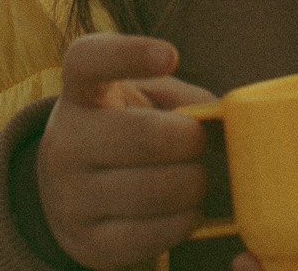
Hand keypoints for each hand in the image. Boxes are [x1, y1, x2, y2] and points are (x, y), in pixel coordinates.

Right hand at [37, 33, 217, 270]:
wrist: (72, 191)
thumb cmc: (127, 130)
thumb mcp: (148, 101)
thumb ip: (188, 102)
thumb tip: (232, 122)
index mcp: (80, 92)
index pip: (89, 60)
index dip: (129, 54)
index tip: (170, 55)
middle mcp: (64, 141)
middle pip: (143, 137)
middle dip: (190, 141)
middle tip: (198, 143)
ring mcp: (68, 196)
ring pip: (153, 191)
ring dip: (193, 184)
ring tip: (195, 178)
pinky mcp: (86, 243)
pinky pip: (150, 236)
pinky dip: (184, 222)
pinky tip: (187, 210)